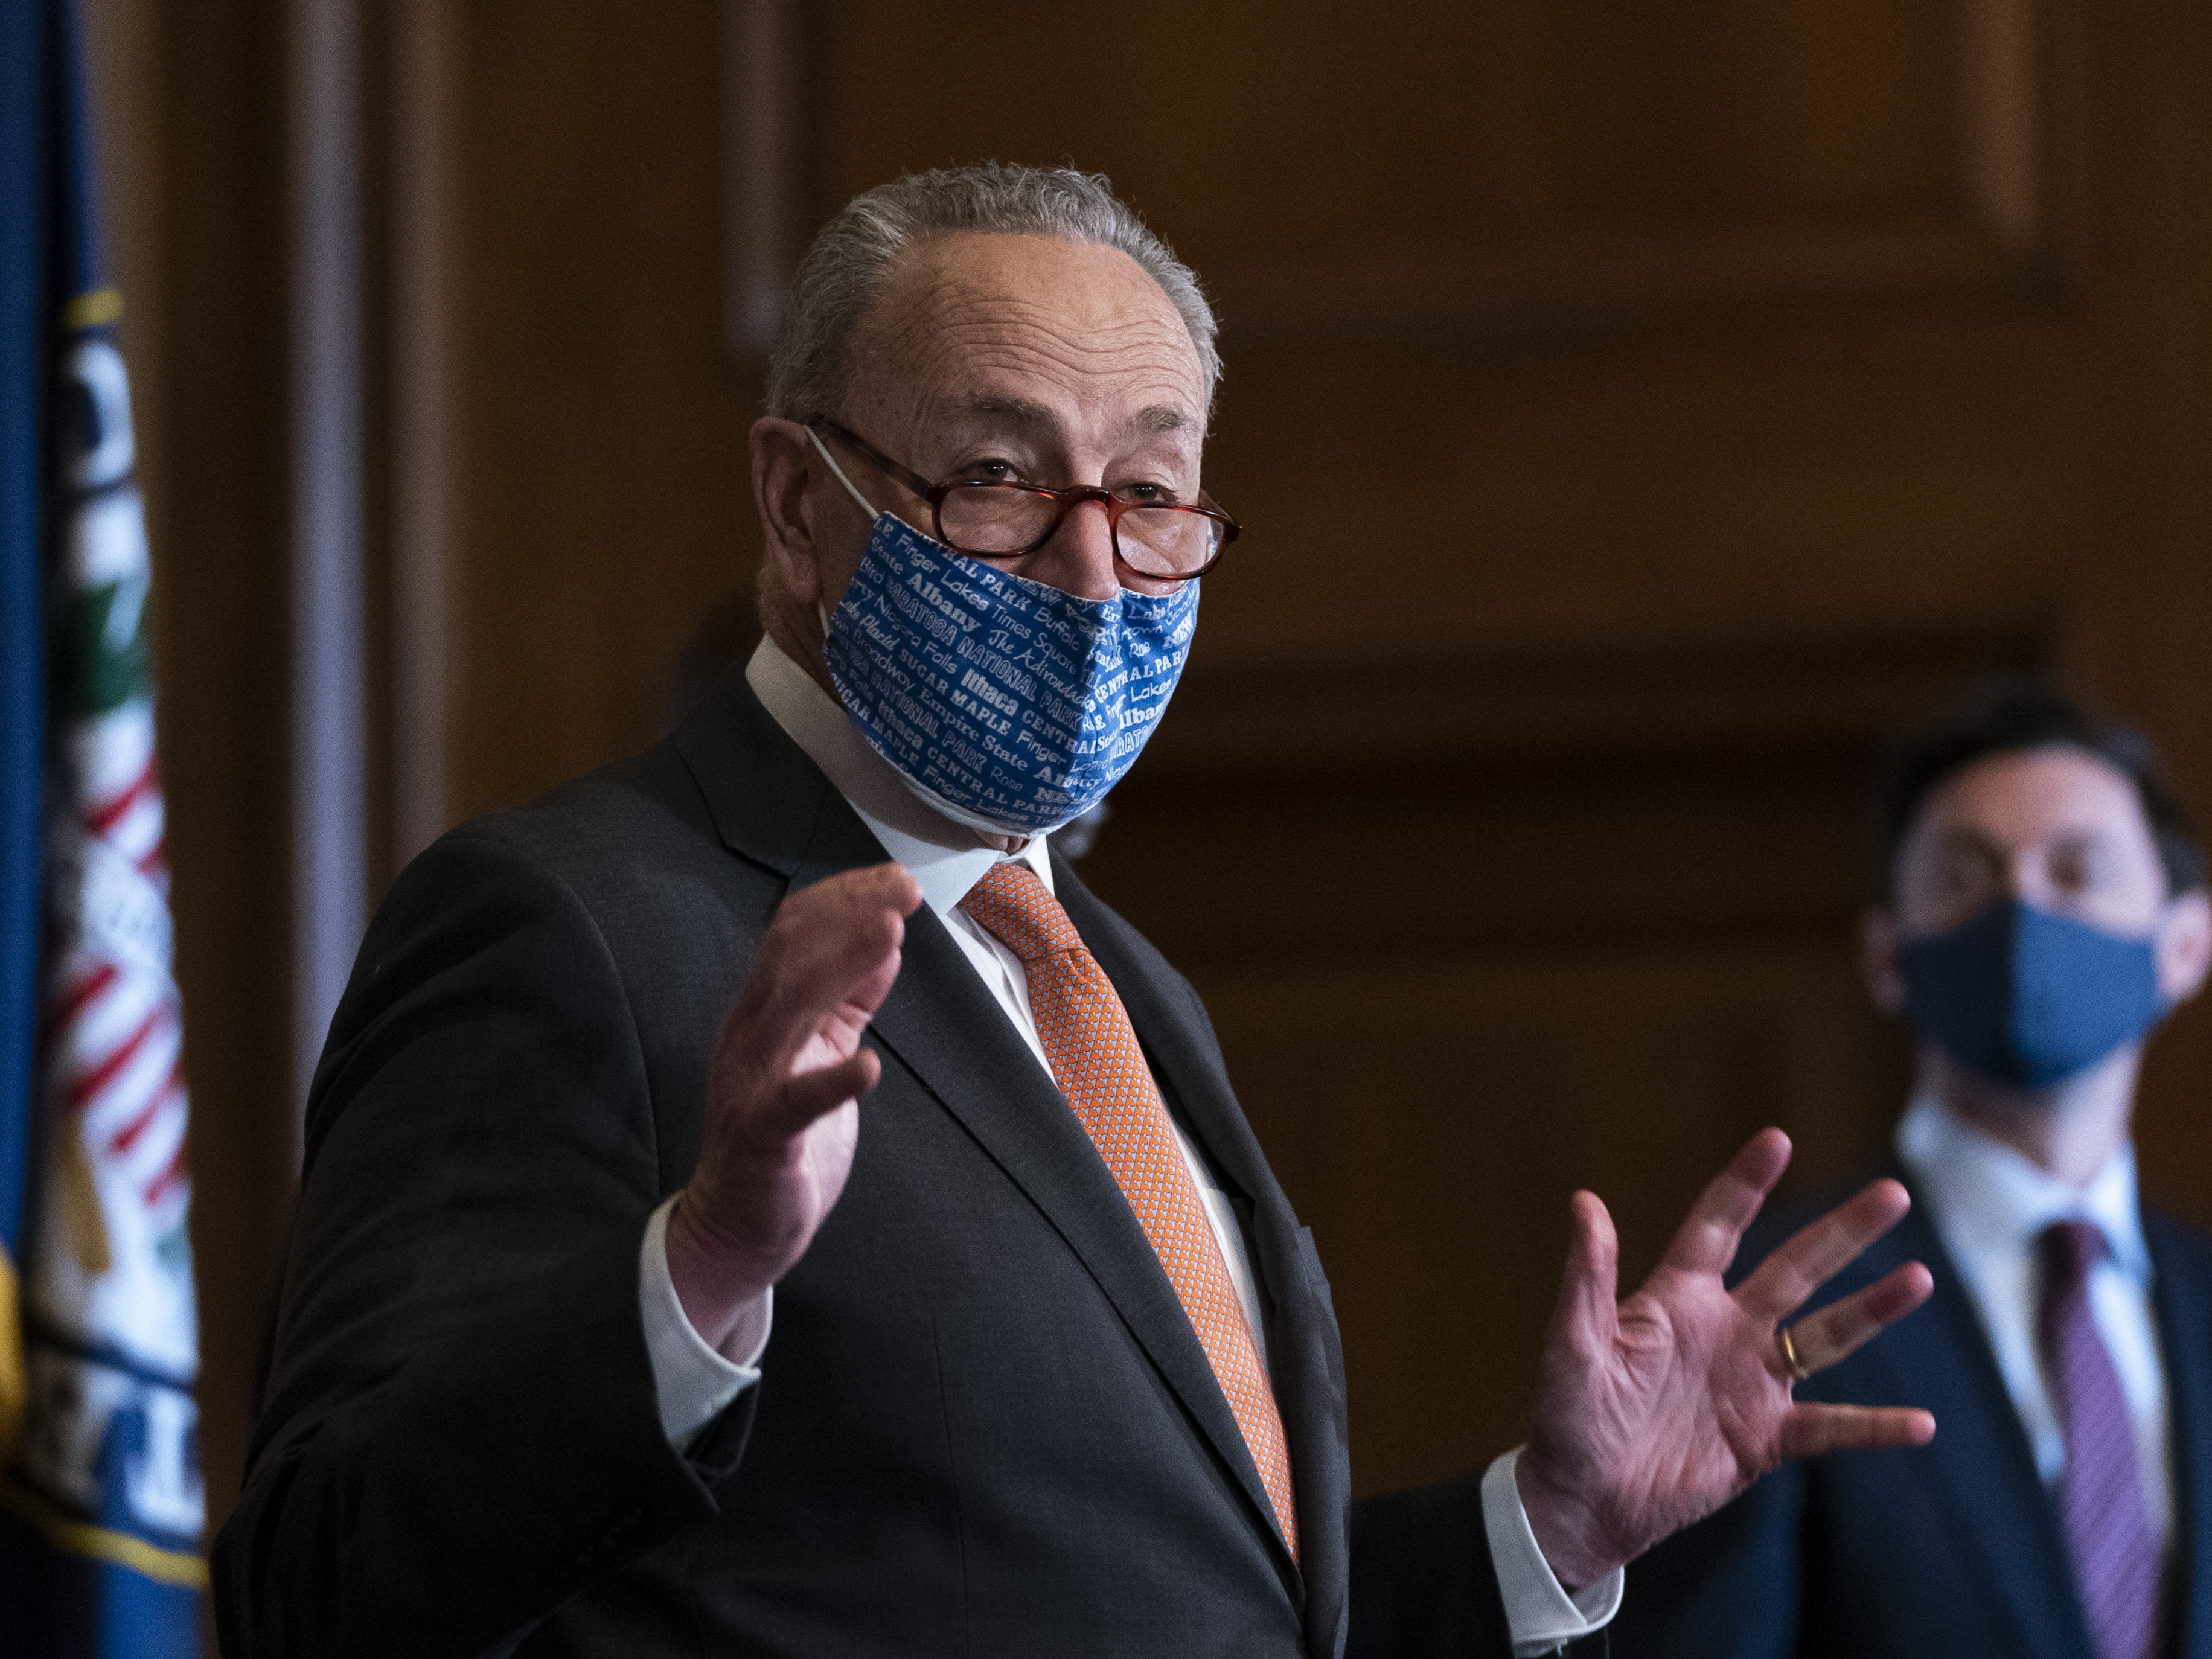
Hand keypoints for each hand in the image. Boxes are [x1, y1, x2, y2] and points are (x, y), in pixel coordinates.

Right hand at [664, 863, 922, 1351]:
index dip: (843, 898)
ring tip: (890, 934)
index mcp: (762, 1012)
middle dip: (849, 914)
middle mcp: (750, 1036)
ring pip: (790, 1009)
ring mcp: (753, 1084)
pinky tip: (868, 1066)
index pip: (793, 932)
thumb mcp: (819, 1049)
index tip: (896, 879)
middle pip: (791, 955)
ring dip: (842, 966)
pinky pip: (794, 1103)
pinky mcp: (765, 1136)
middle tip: (905, 891)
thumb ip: (847, 998)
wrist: (735, 1225)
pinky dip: (831, 1081)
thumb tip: (886, 940)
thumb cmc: (784, 1135)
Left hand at [1515, 1127, 1935, 1586]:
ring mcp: (1751, 1383)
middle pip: (1795, 1269)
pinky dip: (1875, 1427)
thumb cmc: (1567, 1416)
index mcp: (1678, 1299)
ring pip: (1825, 1337)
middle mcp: (1725, 1330)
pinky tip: (1923, 1423)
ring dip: (1872, 1310)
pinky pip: (1832, 1428)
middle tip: (1893, 1194)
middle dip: (1842, 1232)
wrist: (1584, 1499)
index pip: (1719, 1227)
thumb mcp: (1574, 1344)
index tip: (1778, 1139)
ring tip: (1920, 1278)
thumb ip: (1587, 1277)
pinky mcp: (1765, 1438)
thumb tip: (1584, 1201)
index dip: (1746, 1185)